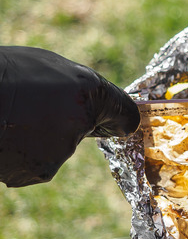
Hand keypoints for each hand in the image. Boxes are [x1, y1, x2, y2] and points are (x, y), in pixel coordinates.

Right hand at [0, 46, 139, 186]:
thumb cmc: (4, 74)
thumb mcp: (46, 66)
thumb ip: (77, 88)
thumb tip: (95, 109)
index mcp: (88, 90)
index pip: (125, 115)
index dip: (118, 118)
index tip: (116, 124)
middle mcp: (81, 122)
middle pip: (82, 131)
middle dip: (64, 123)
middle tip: (29, 106)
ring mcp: (60, 150)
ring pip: (53, 149)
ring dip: (35, 139)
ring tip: (9, 117)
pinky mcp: (38, 171)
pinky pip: (31, 164)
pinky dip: (18, 155)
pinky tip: (4, 134)